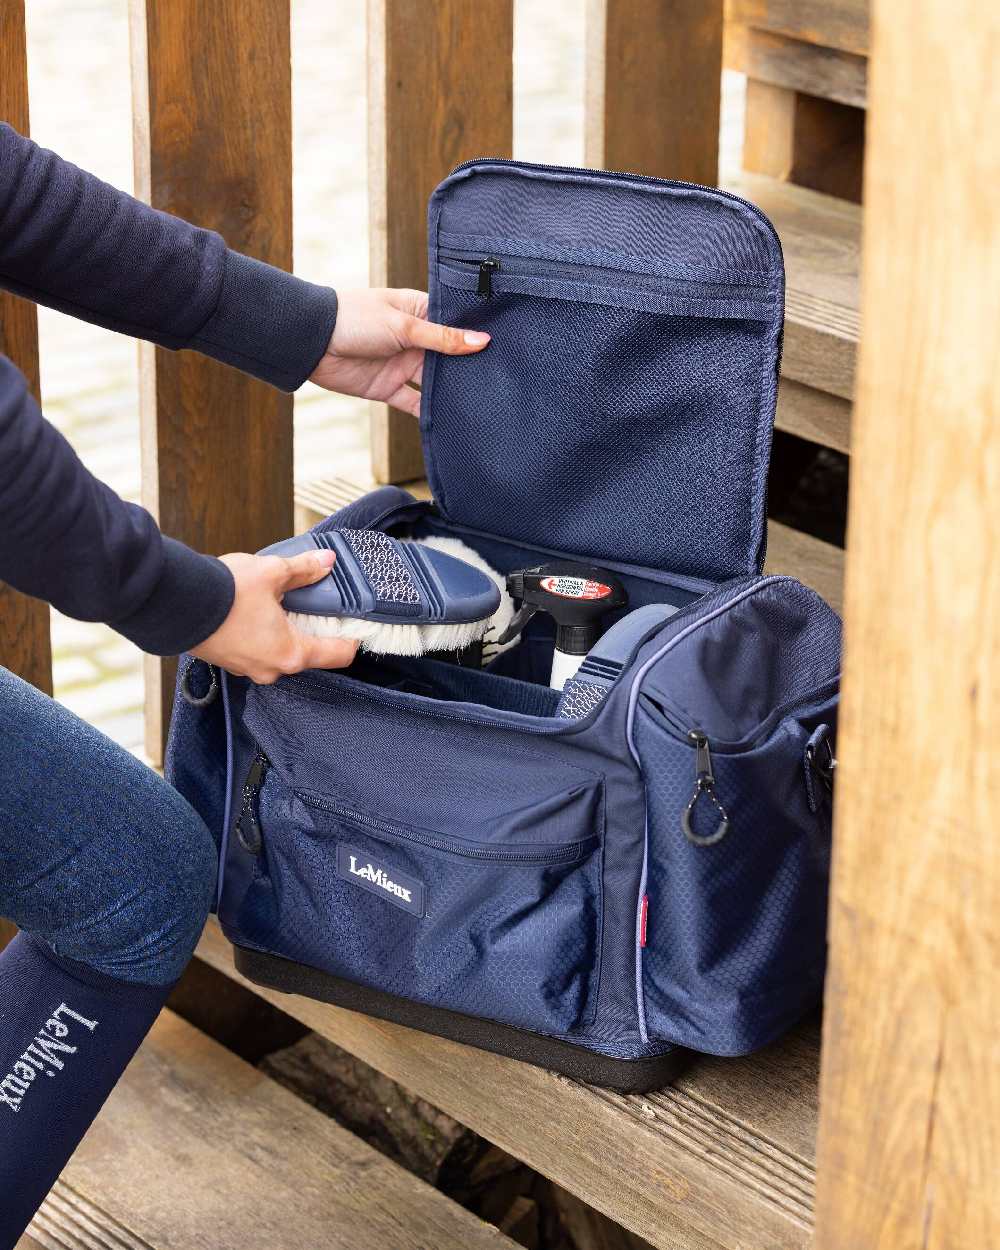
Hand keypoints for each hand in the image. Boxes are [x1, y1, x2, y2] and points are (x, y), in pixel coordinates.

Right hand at [191, 549, 357, 683]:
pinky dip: (264, 635)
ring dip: (287, 632)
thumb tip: (326, 561)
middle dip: (315, 630)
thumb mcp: (271, 573)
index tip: (358, 627)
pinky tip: (259, 613)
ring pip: (281, 653)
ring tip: (285, 604)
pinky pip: (258, 651)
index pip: (338, 655)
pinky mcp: (231, 662)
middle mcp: (272, 669)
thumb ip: (303, 570)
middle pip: (309, 654)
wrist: (174, 603)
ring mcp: (249, 669)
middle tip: (319, 606)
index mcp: (291, 653)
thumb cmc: (222, 593)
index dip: (352, 640)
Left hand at [308, 288, 489, 415]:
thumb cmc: (355, 318)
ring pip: (435, 382)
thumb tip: (481, 341)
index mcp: (419, 312)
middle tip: (500, 378)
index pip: (455, 325)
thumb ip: (442, 338)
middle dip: (468, 367)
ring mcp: (403, 364)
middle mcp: (415, 339)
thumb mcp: (404, 325)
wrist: (312, 342)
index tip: (504, 346)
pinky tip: (449, 420)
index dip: (476, 335)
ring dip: (451, 391)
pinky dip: (429, 413)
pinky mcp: (390, 388)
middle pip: (449, 356)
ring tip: (481, 401)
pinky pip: (414, 403)